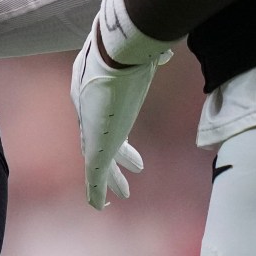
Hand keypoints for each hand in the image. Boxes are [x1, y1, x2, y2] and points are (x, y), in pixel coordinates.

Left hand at [71, 0, 169, 209]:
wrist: (115, 54)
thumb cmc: (132, 49)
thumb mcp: (142, 54)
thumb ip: (150, 57)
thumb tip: (163, 52)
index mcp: (99, 93)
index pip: (109, 118)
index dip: (121, 132)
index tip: (134, 147)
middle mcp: (91, 112)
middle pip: (103, 140)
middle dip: (118, 159)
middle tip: (133, 171)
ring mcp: (92, 130)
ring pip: (98, 162)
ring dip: (110, 180)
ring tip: (121, 194)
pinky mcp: (96, 146)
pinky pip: (94, 175)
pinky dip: (97, 191)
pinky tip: (100, 206)